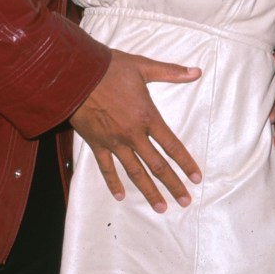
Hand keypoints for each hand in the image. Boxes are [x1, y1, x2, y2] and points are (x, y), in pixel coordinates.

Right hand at [70, 48, 200, 211]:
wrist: (77, 74)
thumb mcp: (143, 66)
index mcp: (147, 117)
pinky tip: (121, 196)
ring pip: (135, 172)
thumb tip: (197, 71)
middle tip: (185, 201)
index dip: (185, 162)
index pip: (172, 145)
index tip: (196, 178)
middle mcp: (133, 134)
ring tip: (161, 207)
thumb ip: (171, 72)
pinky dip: (113, 183)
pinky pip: (106, 168)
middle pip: (157, 165)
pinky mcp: (96, 144)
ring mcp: (114, 142)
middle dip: (173, 185)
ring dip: (149, 191)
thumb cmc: (110, 68)